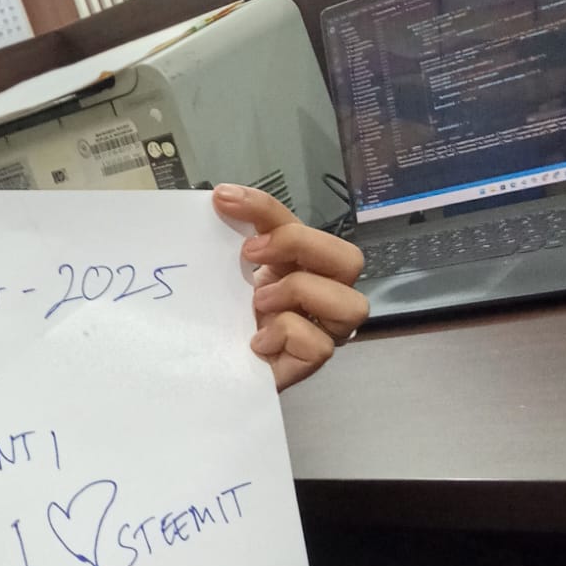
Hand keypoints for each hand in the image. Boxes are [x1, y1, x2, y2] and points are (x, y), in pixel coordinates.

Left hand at [212, 184, 367, 392]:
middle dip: (299, 244)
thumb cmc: (225, 318)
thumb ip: (231, 241)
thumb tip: (219, 201)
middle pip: (350, 258)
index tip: (224, 199)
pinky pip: (320, 345)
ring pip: (352, 305)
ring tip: (259, 303)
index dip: (264, 205)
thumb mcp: (227, 274)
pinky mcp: (312, 362)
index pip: (295, 222)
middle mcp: (322, 293)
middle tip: (250, 254)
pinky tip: (257, 341)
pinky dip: (287, 334)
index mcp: (301, 264)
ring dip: (300, 292)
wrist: (213, 366)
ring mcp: (324, 330)